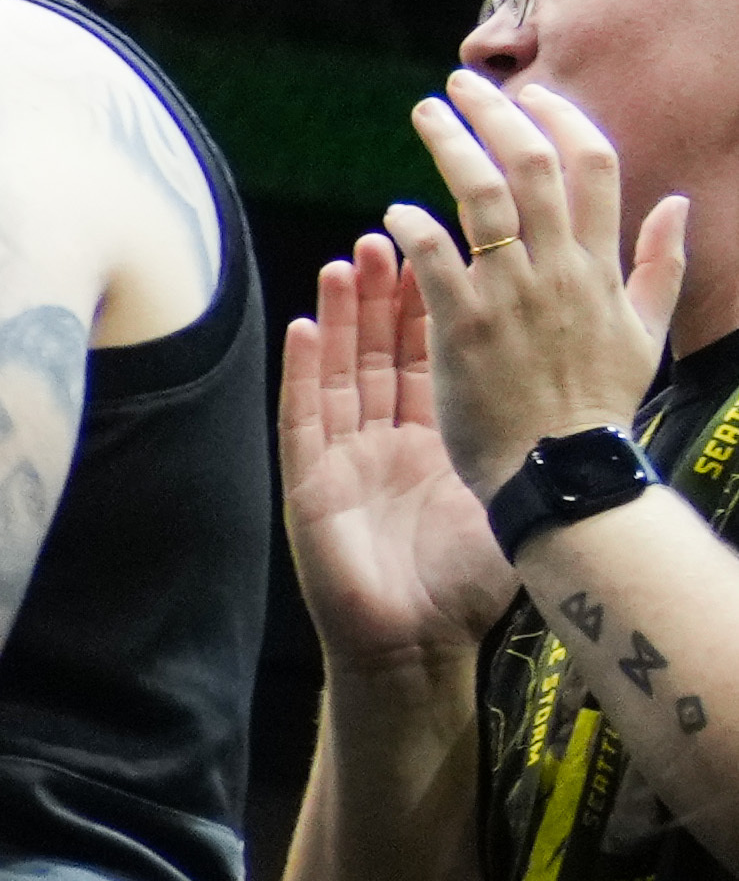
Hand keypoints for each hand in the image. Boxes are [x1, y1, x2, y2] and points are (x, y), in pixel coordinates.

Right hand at [283, 237, 517, 680]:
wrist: (420, 646)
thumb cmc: (470, 583)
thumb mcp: (509, 490)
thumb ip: (526, 433)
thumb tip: (577, 382)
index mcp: (437, 439)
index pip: (432, 355)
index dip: (433, 302)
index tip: (444, 247)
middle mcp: (387, 440)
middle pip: (380, 351)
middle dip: (384, 294)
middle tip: (391, 234)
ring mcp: (345, 459)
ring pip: (339, 372)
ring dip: (340, 318)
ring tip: (347, 262)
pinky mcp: (310, 484)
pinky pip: (303, 418)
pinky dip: (302, 373)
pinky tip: (303, 329)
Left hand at [394, 74, 693, 493]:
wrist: (563, 472)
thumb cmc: (598, 406)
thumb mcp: (648, 331)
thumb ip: (660, 263)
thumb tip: (677, 201)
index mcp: (601, 265)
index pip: (593, 164)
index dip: (562, 118)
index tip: (532, 92)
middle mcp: (558, 268)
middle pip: (532, 164)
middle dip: (496, 112)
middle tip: (461, 84)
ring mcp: (511, 295)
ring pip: (481, 196)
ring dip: (449, 145)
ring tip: (424, 115)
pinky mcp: (464, 328)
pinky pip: (435, 259)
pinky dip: (413, 226)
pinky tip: (392, 212)